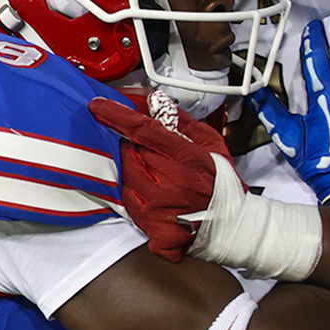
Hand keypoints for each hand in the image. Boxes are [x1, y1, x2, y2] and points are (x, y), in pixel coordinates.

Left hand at [92, 92, 237, 259]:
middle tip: (149, 151)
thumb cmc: (221, 184)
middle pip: (131, 151)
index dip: (117, 115)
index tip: (99, 107)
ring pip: (126, 176)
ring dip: (132, 168)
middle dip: (133, 146)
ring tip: (153, 172)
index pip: (143, 130)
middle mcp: (172, 183)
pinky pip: (127, 201)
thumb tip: (157, 102)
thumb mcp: (210, 144)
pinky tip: (150, 192)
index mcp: (187, 158)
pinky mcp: (153, 226)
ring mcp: (160, 207)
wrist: (230, 224)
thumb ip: (181, 121)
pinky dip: (133, 192)